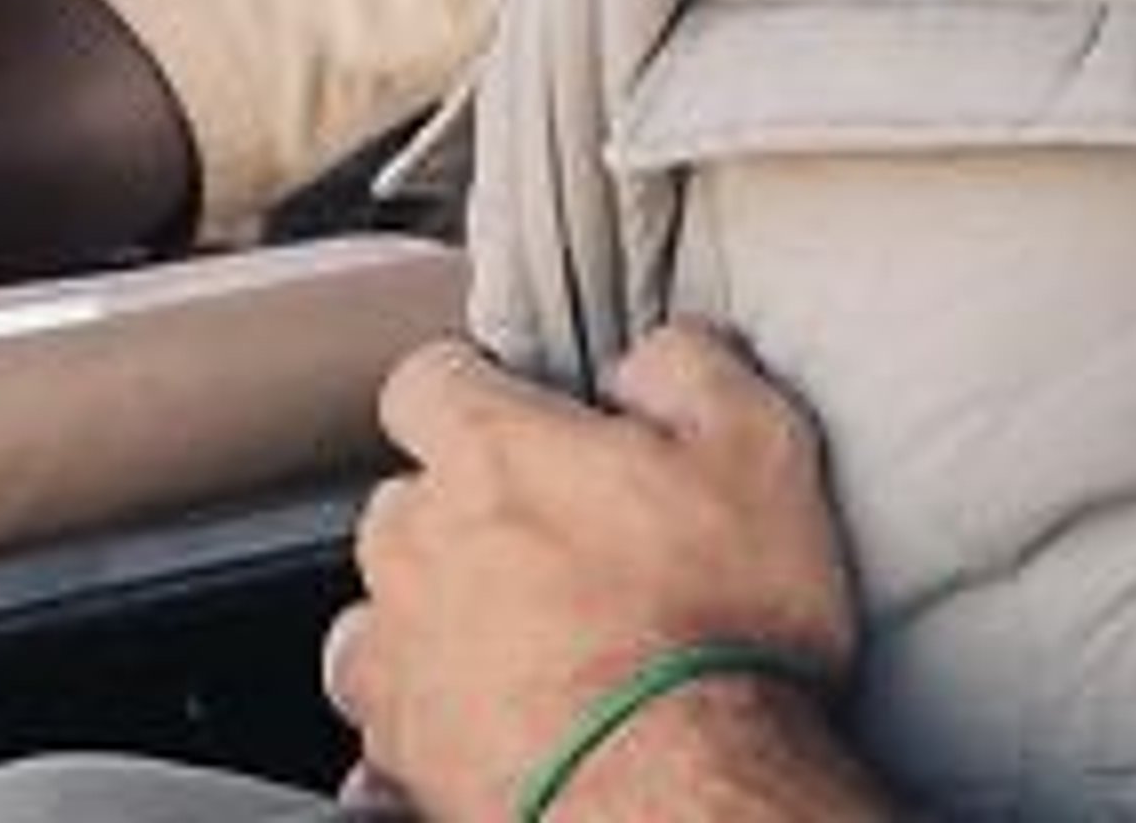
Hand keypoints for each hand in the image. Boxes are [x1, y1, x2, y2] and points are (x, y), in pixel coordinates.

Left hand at [327, 327, 859, 820]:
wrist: (683, 803)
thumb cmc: (719, 623)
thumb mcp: (758, 445)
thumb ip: (689, 366)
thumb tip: (645, 357)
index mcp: (492, 454)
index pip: (425, 379)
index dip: (473, 386)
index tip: (520, 409)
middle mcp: (421, 550)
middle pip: (400, 500)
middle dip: (458, 508)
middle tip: (549, 537)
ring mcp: (400, 667)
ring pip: (377, 616)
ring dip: (429, 617)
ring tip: (516, 642)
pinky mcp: (402, 768)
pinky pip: (383, 730)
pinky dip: (422, 723)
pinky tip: (485, 727)